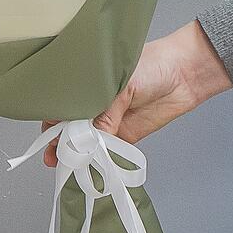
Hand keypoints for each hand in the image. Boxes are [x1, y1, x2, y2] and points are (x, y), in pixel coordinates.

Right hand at [42, 20, 232, 165]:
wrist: (185, 74)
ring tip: (69, 166)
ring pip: (87, 142)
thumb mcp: (122, 85)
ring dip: (78, 155)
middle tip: (55, 157)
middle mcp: (95, 104)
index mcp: (89, 85)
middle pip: (70, 126)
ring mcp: (110, 122)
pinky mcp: (125, 136)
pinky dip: (99, 160)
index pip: (63, 104)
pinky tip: (91, 167)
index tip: (47, 136)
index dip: (52, 120)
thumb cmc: (152, 65)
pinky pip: (108, 152)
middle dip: (60, 142)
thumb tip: (90, 140)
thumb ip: (105, 114)